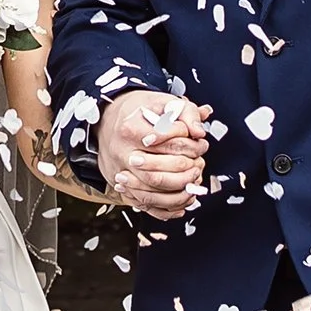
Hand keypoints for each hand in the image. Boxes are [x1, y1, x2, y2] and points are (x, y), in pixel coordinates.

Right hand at [96, 91, 210, 217]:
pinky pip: (144, 204)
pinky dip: (165, 209)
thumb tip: (198, 131)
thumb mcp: (162, 101)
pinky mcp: (121, 186)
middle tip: (200, 164)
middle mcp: (122, 153)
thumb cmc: (139, 111)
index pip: (168, 143)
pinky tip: (182, 204)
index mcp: (131, 129)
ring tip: (194, 183)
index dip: (191, 145)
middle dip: (186, 170)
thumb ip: (185, 112)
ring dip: (179, 193)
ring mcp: (119, 172)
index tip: (201, 143)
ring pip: (151, 194)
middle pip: (158, 173)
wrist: (109, 118)